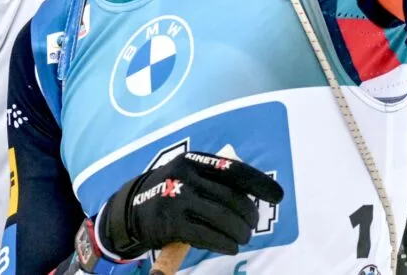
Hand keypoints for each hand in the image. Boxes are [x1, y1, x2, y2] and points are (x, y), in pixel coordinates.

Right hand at [98, 151, 284, 259]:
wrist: (129, 208)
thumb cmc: (169, 191)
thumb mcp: (186, 173)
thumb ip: (213, 178)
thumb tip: (253, 192)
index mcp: (193, 160)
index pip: (234, 170)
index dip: (259, 183)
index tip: (277, 196)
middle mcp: (186, 175)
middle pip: (233, 198)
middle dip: (249, 215)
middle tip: (251, 225)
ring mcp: (177, 198)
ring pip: (224, 218)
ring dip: (240, 232)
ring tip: (243, 238)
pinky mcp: (171, 223)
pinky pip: (208, 235)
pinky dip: (225, 243)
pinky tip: (230, 246)